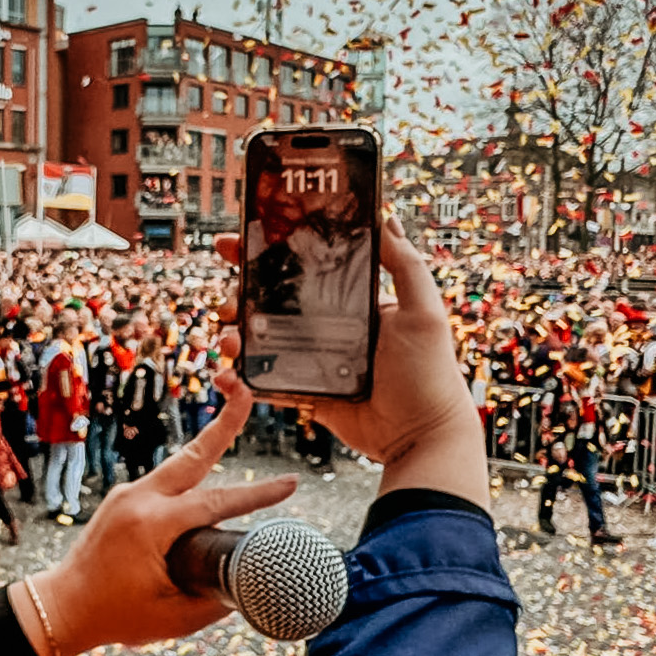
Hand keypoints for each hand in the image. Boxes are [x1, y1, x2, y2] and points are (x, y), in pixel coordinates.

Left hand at [21, 379, 296, 655]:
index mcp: (151, 525)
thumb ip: (215, 602)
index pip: (216, 502)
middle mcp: (138, 499)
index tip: (290, 484)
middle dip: (223, 424)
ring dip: (208, 446)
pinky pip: (164, 482)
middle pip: (192, 456)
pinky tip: (208, 481)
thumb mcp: (173, 619)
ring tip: (234, 417)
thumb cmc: (114, 616)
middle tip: (245, 391)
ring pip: (178, 465)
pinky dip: (190, 476)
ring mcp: (127, 496)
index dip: (257, 494)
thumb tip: (249, 588)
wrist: (61, 607)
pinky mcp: (122, 501)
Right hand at [216, 210, 487, 508]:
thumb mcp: (422, 311)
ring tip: (228, 339)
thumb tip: (387, 218)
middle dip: (240, 295)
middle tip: (226, 298)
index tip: (238, 241)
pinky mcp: (305, 393)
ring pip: (261, 341)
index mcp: (350, 304)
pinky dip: (241, 379)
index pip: (303, 269)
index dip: (268, 253)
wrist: (421, 436)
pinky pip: (265, 382)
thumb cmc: (429, 373)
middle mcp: (328, 328)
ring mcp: (314, 361)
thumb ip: (405, 265)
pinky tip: (227, 374)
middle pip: (271, 303)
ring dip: (235, 336)